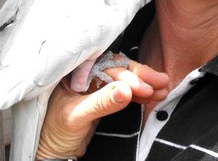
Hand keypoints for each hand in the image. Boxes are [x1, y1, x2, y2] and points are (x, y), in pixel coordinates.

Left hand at [36, 60, 168, 158]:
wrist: (54, 150)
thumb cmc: (56, 131)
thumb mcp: (78, 116)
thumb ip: (101, 103)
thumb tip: (125, 90)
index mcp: (76, 72)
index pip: (106, 66)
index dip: (126, 75)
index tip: (143, 87)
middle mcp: (87, 74)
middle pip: (118, 69)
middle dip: (141, 76)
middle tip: (161, 82)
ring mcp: (97, 85)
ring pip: (125, 79)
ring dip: (144, 84)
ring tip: (163, 89)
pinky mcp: (104, 97)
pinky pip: (125, 91)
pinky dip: (140, 93)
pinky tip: (153, 95)